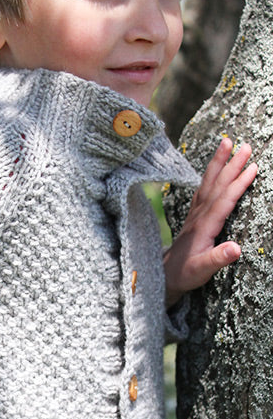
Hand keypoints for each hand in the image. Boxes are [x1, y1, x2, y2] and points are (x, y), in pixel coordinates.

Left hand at [163, 137, 257, 307]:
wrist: (166, 275)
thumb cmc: (186, 273)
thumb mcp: (203, 270)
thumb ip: (219, 258)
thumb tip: (237, 248)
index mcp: (205, 226)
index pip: (224, 200)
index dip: (238, 184)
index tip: (252, 168)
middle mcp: (199, 215)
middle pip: (217, 185)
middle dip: (231, 165)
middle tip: (245, 146)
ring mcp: (196, 213)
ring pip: (209, 183)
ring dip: (219, 162)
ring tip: (228, 142)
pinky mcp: (195, 215)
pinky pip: (204, 188)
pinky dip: (211, 174)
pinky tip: (216, 165)